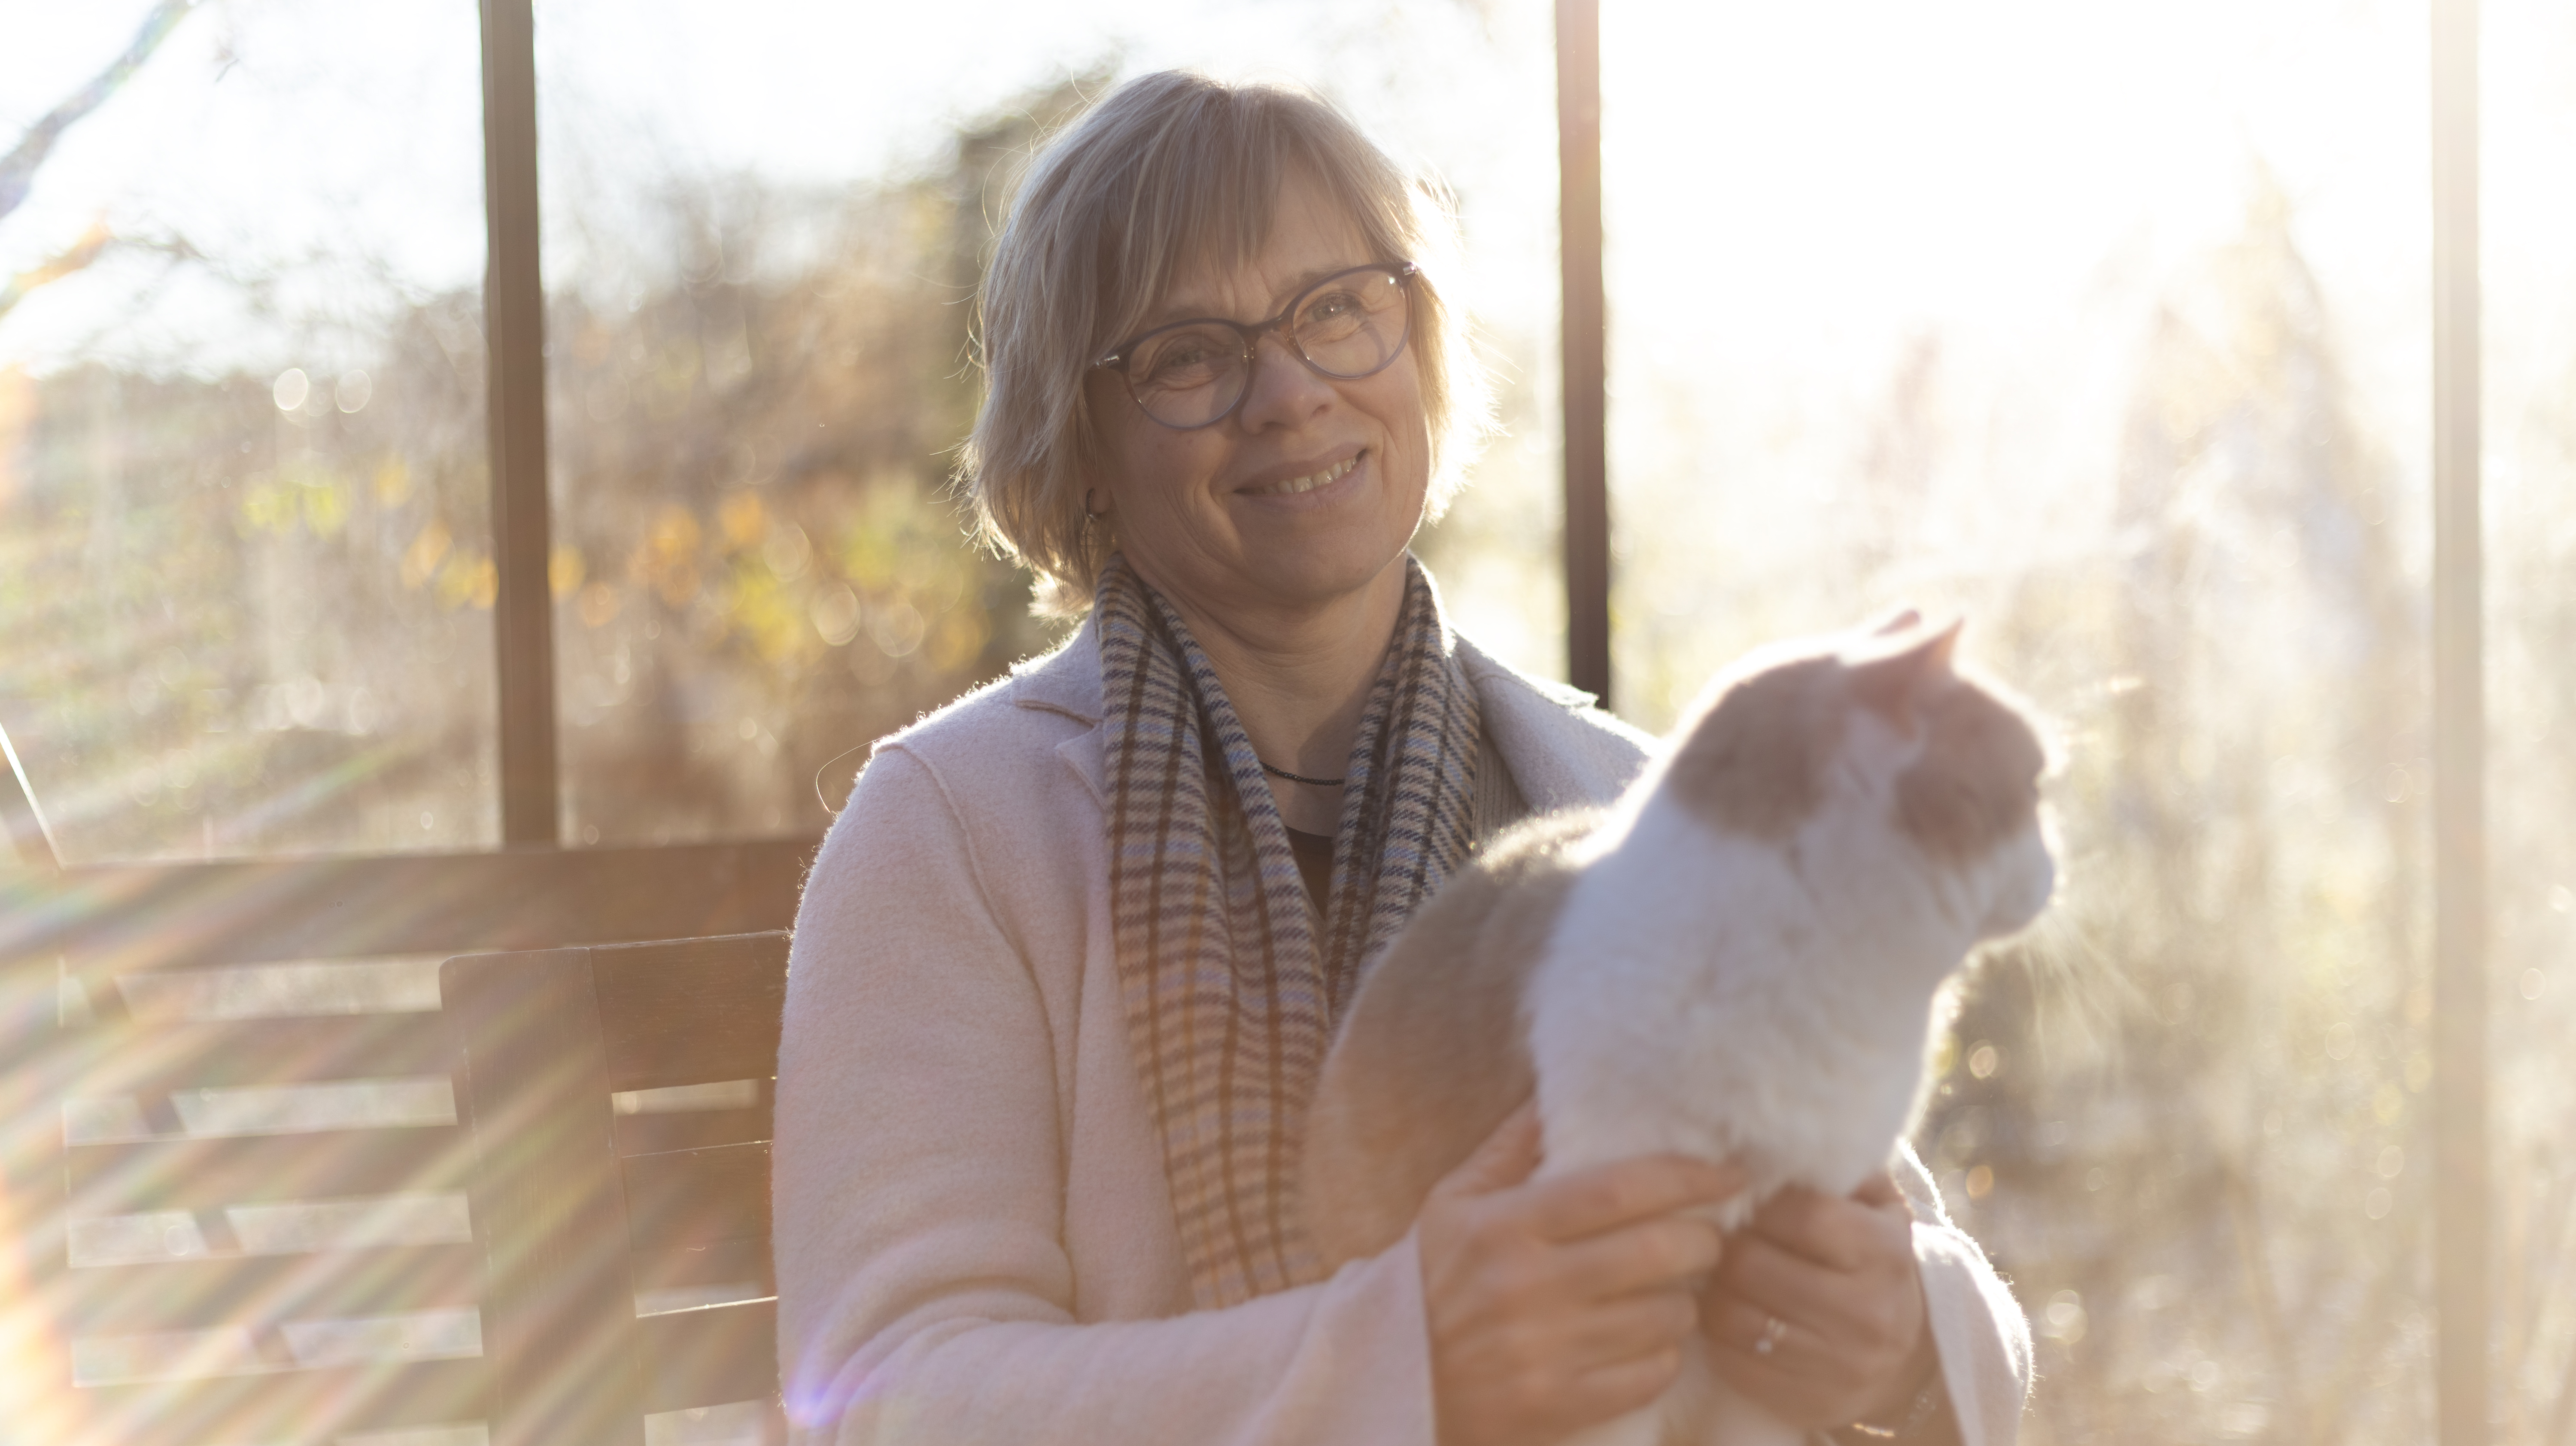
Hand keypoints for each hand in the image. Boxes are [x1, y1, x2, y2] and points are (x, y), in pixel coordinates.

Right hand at [1416, 1103, 1747, 1445]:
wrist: (1387, 1383)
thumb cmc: (1428, 1282)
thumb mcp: (1451, 1203)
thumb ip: (1510, 1147)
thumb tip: (1560, 1085)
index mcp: (1502, 1226)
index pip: (1618, 1188)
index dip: (1686, 1174)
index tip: (1727, 1171)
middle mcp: (1526, 1287)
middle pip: (1657, 1251)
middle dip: (1704, 1239)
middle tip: (1707, 1234)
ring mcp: (1545, 1353)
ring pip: (1666, 1316)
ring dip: (1685, 1300)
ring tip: (1670, 1290)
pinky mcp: (1559, 1407)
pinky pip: (1651, 1374)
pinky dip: (1663, 1355)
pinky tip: (1646, 1340)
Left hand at [1701, 1172, 1936, 1430]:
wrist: (1904, 1351)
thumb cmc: (1872, 1256)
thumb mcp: (1875, 1203)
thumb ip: (1834, 1168)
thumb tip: (1775, 1139)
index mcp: (1886, 1252)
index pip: (1803, 1215)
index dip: (1757, 1199)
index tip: (1740, 1193)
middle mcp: (1868, 1313)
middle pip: (1754, 1266)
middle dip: (1724, 1244)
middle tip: (1712, 1230)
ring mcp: (1839, 1365)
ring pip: (1734, 1317)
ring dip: (1711, 1288)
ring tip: (1713, 1269)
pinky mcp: (1807, 1402)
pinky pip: (1734, 1362)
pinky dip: (1716, 1333)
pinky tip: (1720, 1310)